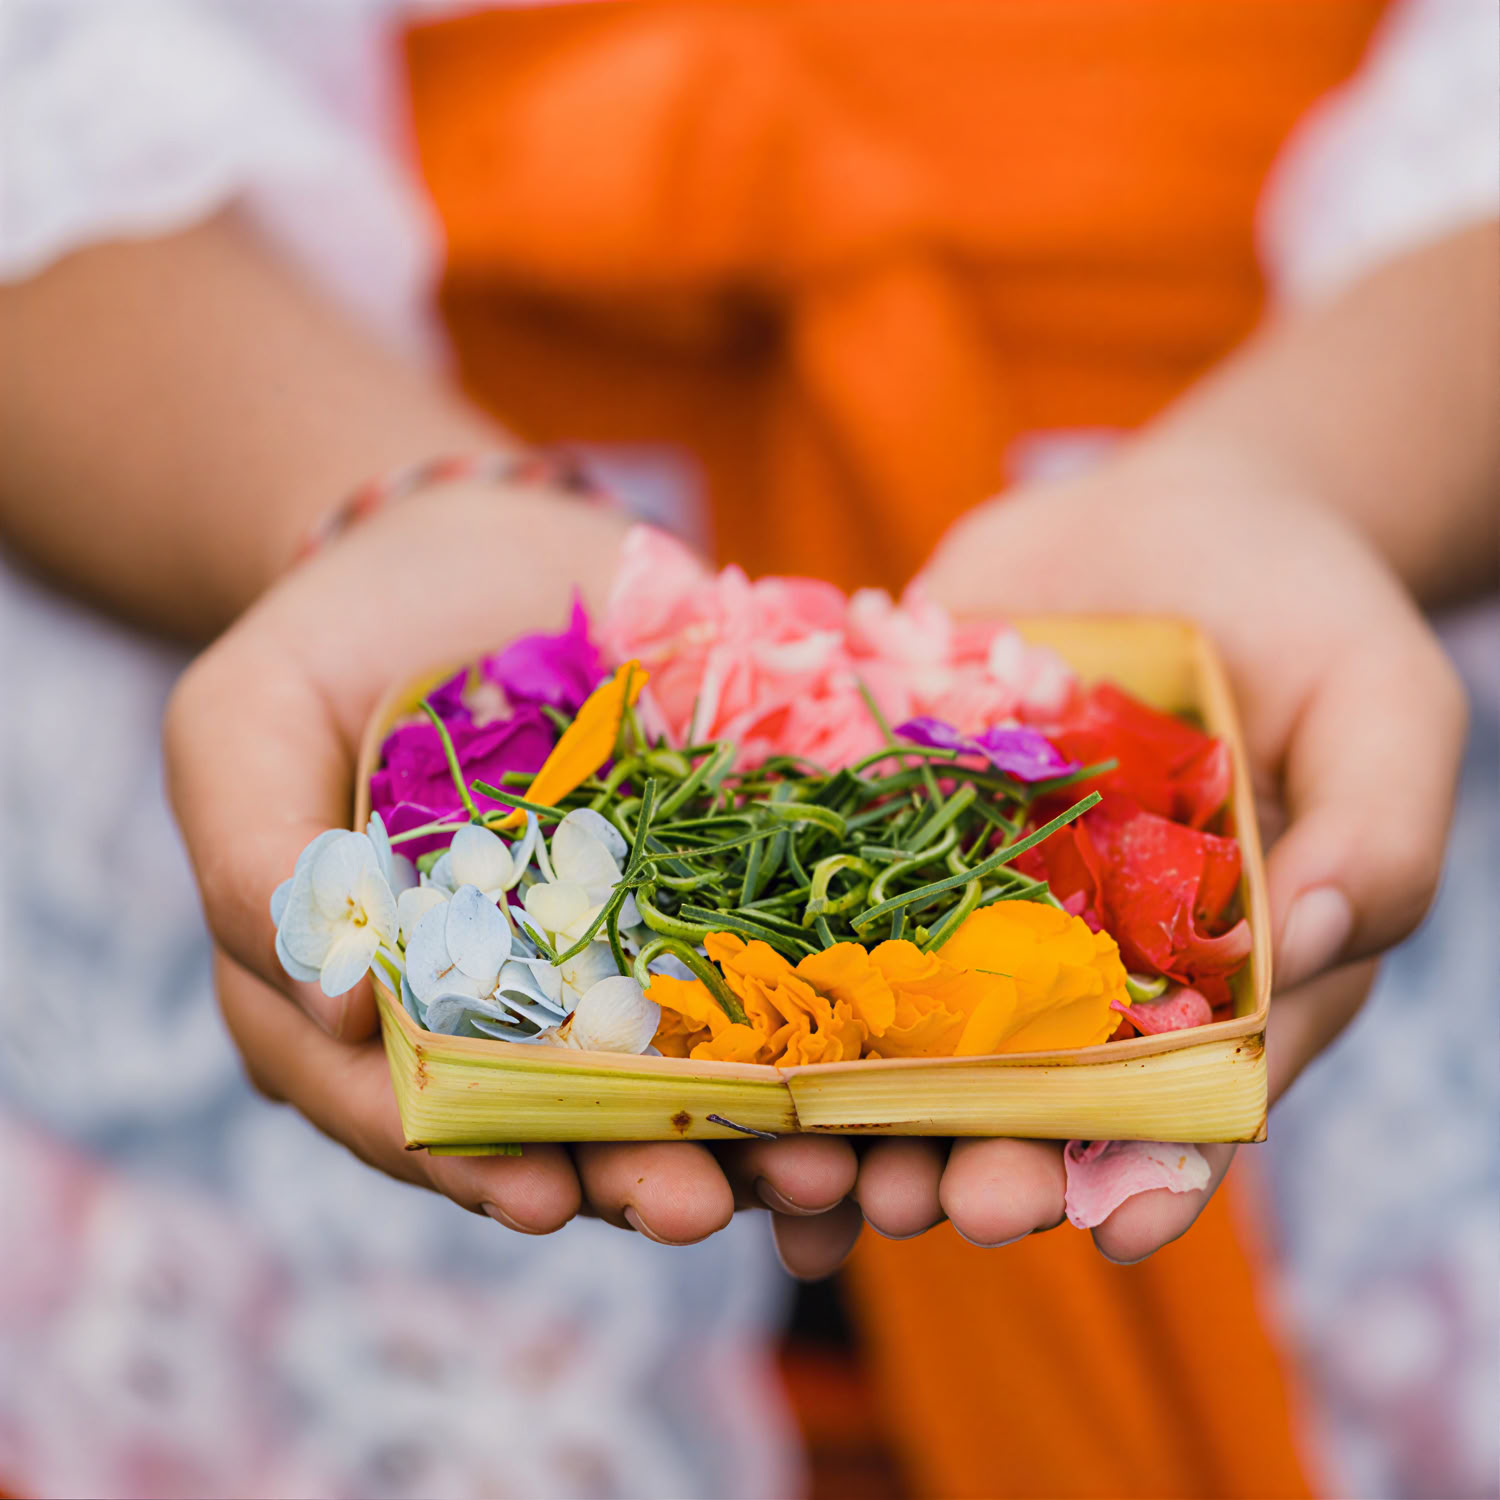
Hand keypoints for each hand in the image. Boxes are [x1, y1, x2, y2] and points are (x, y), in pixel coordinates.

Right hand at [166, 484, 858, 1240]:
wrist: (467, 560)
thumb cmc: (334, 642)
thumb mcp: (244, 726)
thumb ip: (258, 865)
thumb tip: (334, 1013)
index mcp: (356, 1006)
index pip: (401, 1112)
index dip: (463, 1160)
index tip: (540, 1193)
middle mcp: (478, 1014)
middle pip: (545, 1128)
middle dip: (621, 1176)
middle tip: (701, 1205)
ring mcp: (590, 971)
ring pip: (655, 1090)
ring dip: (729, 1142)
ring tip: (810, 1169)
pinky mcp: (684, 917)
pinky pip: (738, 1000)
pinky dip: (790, 1051)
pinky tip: (852, 1096)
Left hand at [768, 434, 1466, 1276]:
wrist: (1181, 517)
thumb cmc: (1310, 617)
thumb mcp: (1385, 708)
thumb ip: (1380, 831)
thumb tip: (1314, 935)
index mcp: (1209, 974)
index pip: (1184, 1111)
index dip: (1152, 1179)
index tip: (1111, 1233)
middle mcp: (1079, 962)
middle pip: (1019, 1097)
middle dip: (966, 1162)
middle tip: (912, 1203)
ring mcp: (970, 897)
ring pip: (901, 1034)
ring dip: (849, 1111)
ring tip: (802, 1158)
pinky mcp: (884, 822)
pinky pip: (821, 908)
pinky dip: (774, 982)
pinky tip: (724, 1047)